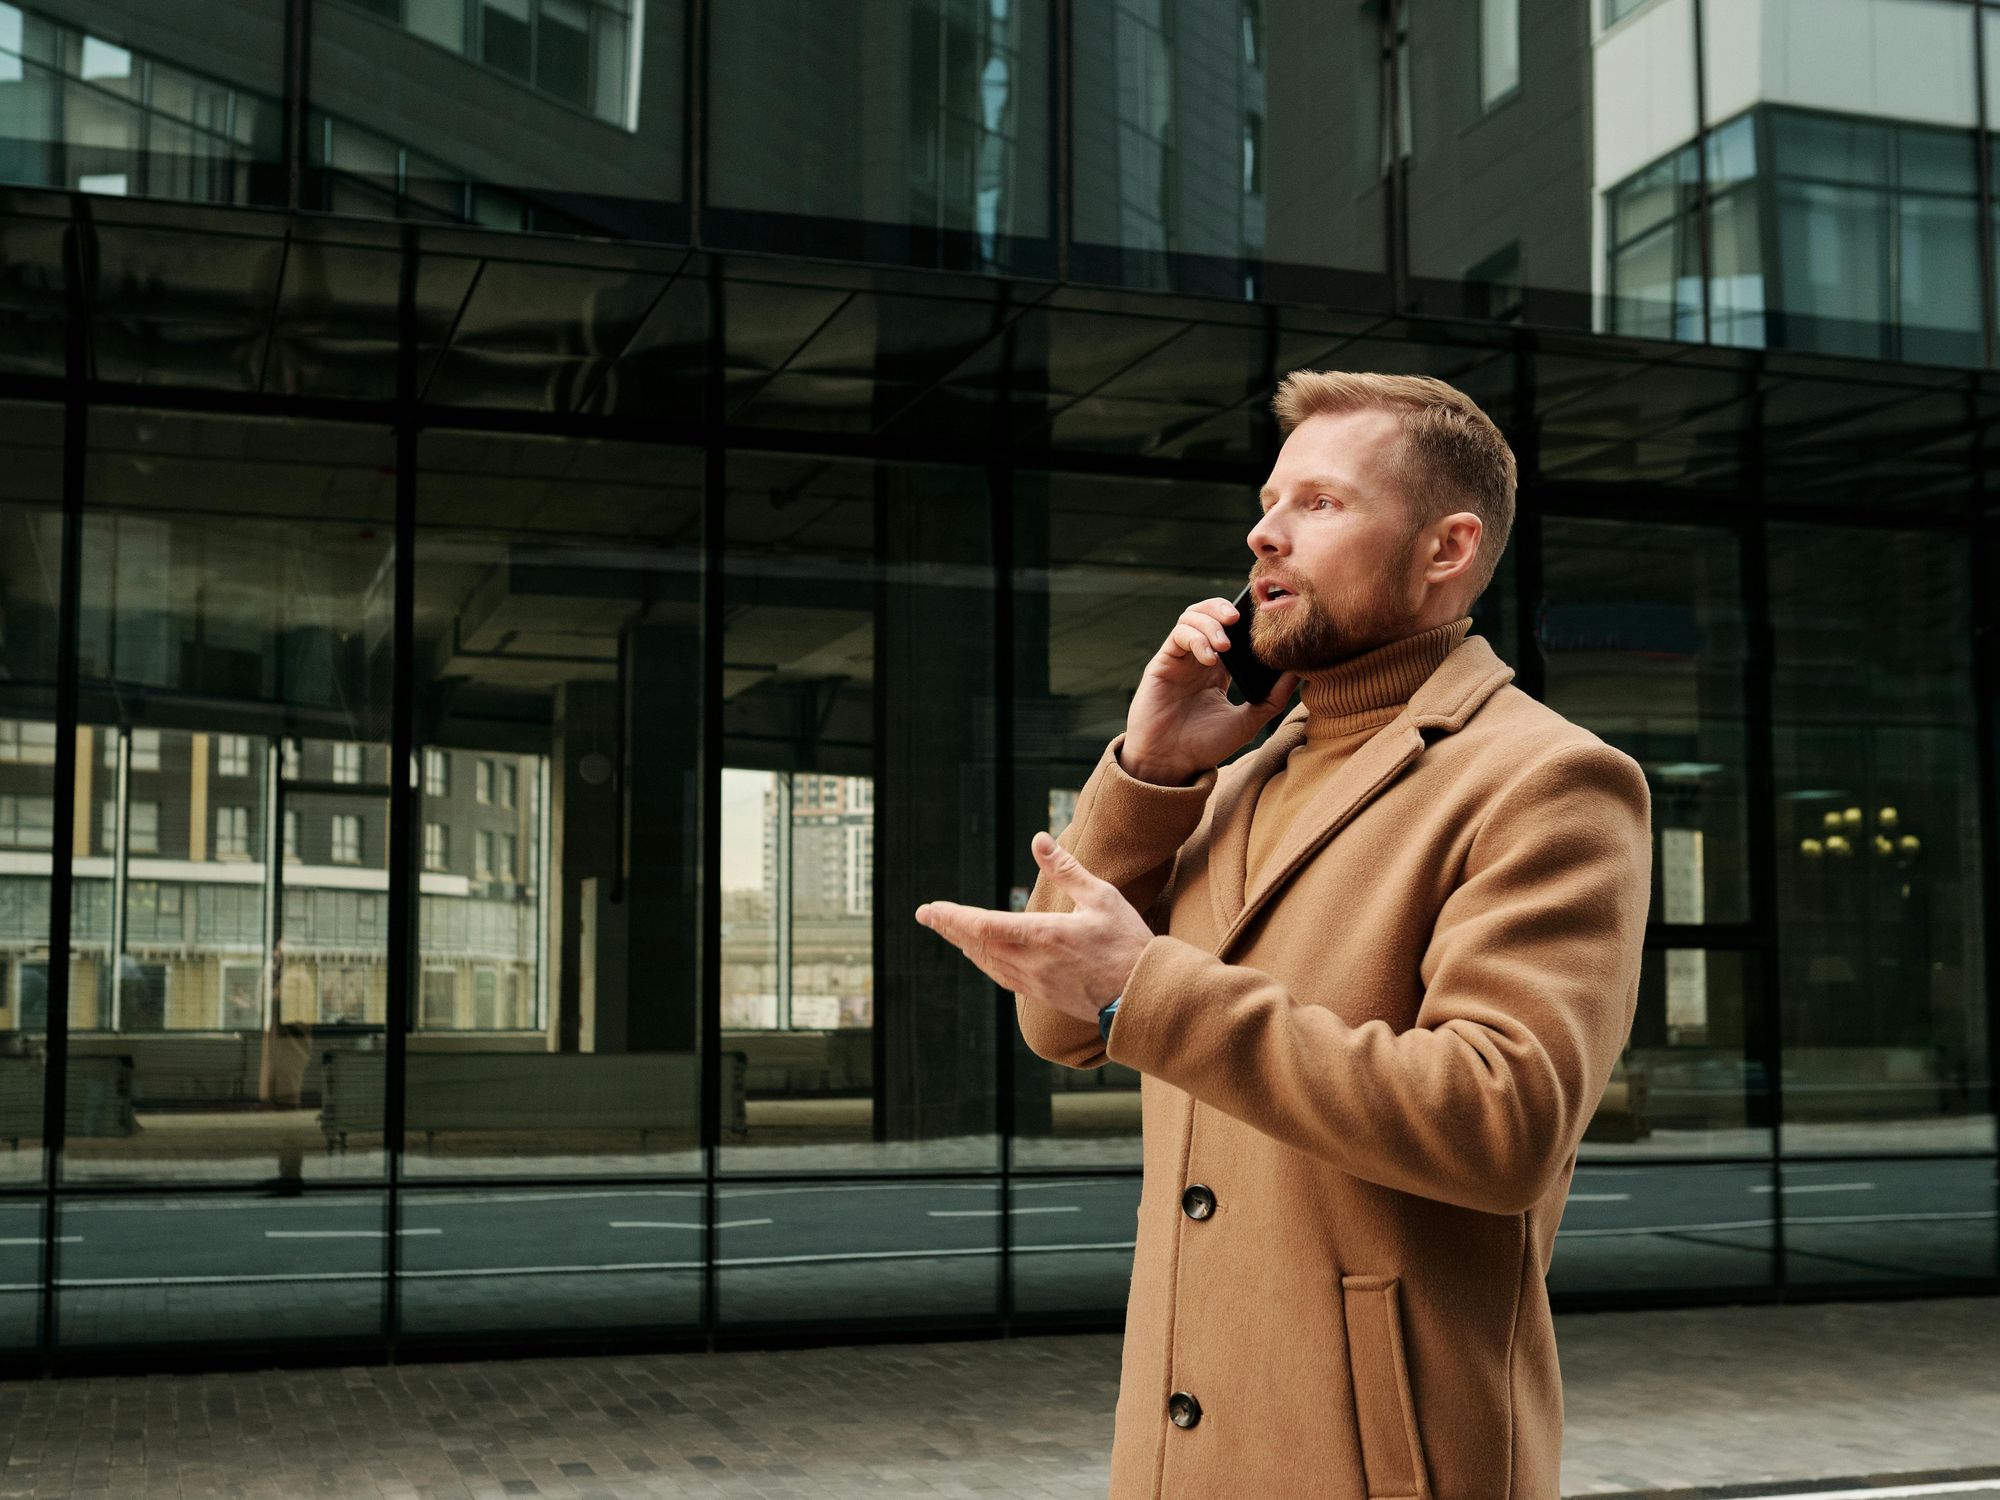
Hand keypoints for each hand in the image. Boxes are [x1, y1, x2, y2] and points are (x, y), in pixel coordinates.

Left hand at [914, 831, 1152, 1026]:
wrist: (1144, 995)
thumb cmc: (1128, 942)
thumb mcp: (1102, 897)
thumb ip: (1066, 870)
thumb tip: (1038, 840)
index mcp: (1045, 935)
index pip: (984, 926)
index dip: (953, 918)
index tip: (930, 909)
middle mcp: (1033, 962)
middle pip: (977, 945)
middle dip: (949, 928)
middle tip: (926, 915)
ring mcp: (1036, 982)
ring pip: (988, 962)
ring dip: (965, 944)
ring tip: (948, 930)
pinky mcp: (1043, 995)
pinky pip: (1003, 977)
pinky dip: (985, 961)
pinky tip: (981, 955)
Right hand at [1123, 596, 1300, 782]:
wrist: (1170, 763)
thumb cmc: (1204, 746)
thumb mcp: (1247, 722)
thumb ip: (1273, 699)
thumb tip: (1299, 672)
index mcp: (1219, 670)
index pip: (1231, 630)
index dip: (1244, 619)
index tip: (1262, 622)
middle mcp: (1198, 659)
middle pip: (1209, 613)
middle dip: (1223, 608)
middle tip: (1239, 620)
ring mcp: (1179, 659)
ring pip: (1192, 617)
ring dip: (1210, 623)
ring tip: (1225, 645)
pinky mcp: (1163, 662)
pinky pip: (1179, 635)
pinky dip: (1196, 639)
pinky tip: (1209, 659)